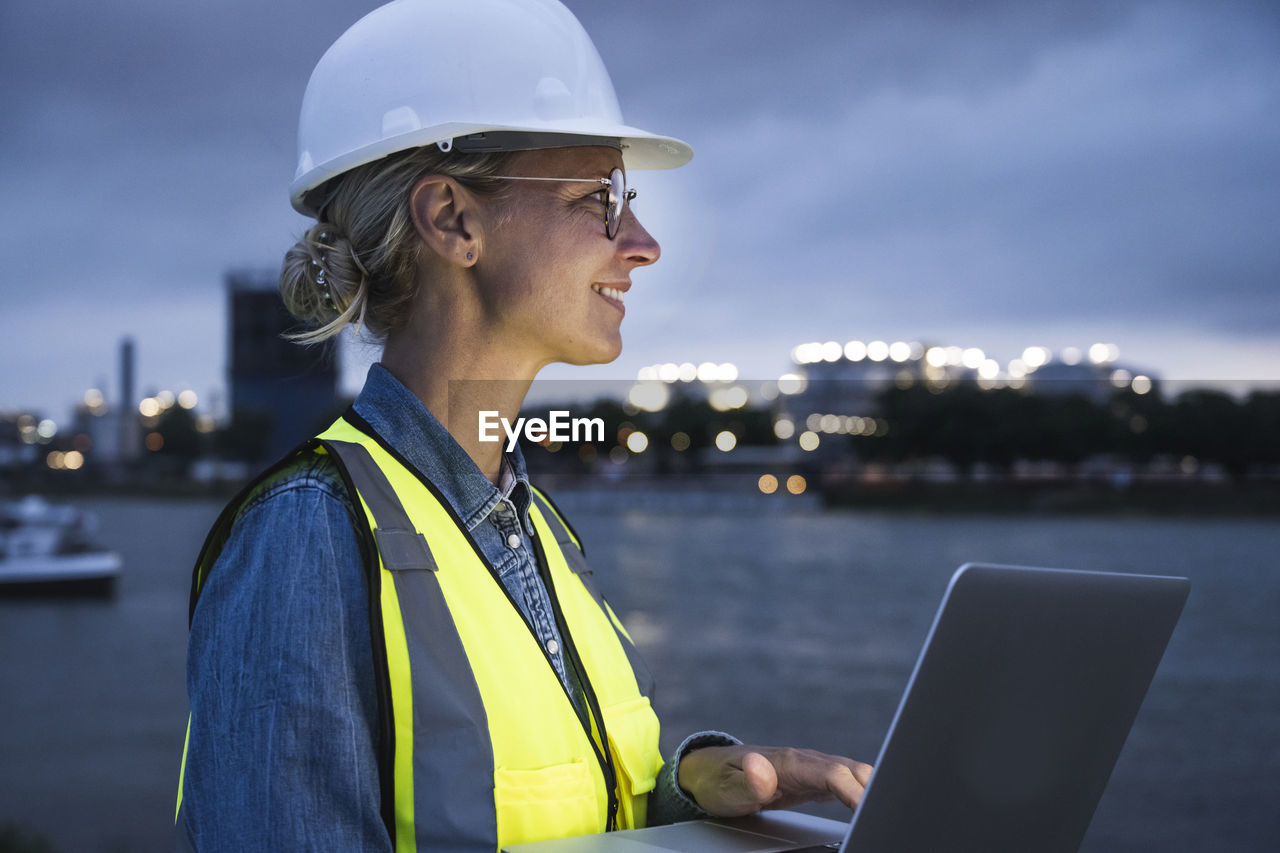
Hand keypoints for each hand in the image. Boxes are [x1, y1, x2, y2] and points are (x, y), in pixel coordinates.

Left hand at [676, 744, 872, 816]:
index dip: (853, 789)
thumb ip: (746, 781)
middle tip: (892, 813)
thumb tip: (762, 769)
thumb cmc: (716, 779)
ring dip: (875, 789)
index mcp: (788, 761)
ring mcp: (811, 770)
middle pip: (852, 771)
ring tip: (890, 812)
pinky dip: (864, 794)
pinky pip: (846, 785)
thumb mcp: (724, 786)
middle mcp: (805, 761)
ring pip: (853, 775)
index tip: (869, 807)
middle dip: (877, 787)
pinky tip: (874, 809)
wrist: (709, 772)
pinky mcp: (812, 782)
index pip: (831, 773)